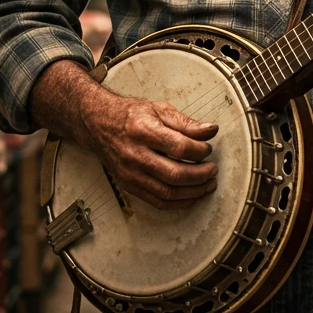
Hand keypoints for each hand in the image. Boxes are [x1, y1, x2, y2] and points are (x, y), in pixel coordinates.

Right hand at [91, 93, 218, 210]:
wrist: (99, 124)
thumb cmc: (130, 116)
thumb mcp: (159, 109)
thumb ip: (186, 123)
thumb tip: (210, 130)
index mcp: (143, 131)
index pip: (178, 148)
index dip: (199, 151)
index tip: (208, 148)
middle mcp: (135, 155)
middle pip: (174, 174)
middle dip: (200, 175)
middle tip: (213, 169)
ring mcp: (130, 174)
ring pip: (168, 192)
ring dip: (193, 192)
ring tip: (208, 185)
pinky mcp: (129, 186)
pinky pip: (157, 201)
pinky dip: (178, 202)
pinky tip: (192, 195)